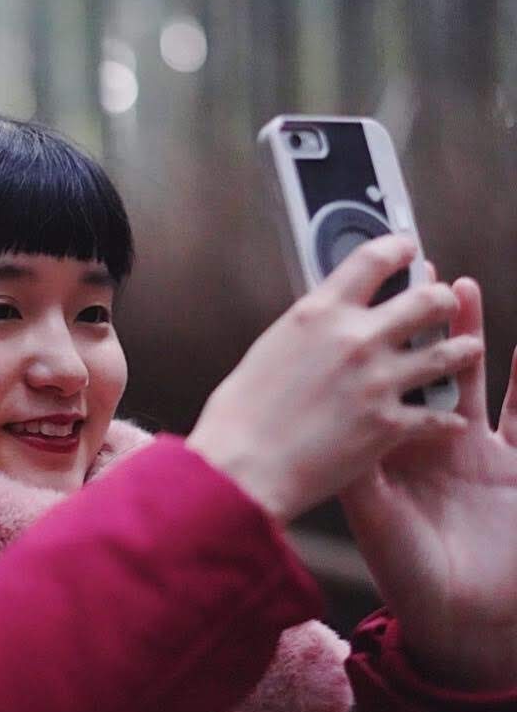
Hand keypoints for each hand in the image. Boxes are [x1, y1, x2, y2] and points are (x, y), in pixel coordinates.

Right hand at [187, 236, 479, 522]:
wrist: (245, 464)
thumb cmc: (243, 411)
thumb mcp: (273, 345)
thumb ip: (311, 328)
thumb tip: (329, 321)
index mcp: (319, 312)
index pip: (372, 260)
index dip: (397, 247)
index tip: (408, 248)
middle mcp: (355, 338)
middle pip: (425, 299)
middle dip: (442, 298)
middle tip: (445, 301)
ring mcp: (377, 380)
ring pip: (445, 353)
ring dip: (461, 349)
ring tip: (467, 348)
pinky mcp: (389, 424)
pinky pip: (437, 414)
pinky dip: (445, 417)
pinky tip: (448, 418)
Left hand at [341, 276, 516, 689]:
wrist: (464, 623)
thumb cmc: (410, 578)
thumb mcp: (378, 521)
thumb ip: (357, 476)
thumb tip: (326, 432)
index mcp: (388, 446)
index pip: (378, 377)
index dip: (376, 336)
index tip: (369, 292)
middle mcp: (427, 440)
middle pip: (424, 363)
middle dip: (423, 319)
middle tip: (420, 269)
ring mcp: (474, 451)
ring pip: (471, 376)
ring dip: (468, 332)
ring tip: (463, 285)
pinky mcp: (514, 465)